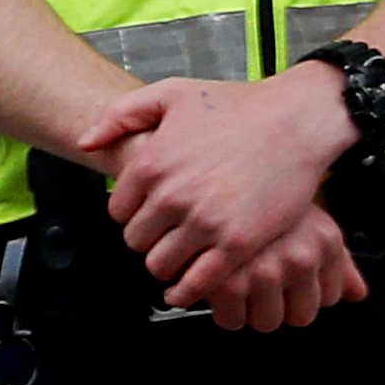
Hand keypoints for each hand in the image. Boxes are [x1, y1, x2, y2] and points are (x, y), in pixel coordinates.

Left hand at [94, 70, 357, 309]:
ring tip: (183, 257)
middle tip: (170, 236)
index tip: (152, 215)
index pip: (118, 212)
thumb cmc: (242, 105)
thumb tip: (86, 143)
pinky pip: (198, 281)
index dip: (134, 215)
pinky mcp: (237, 242)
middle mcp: (172, 195)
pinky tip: (188, 288)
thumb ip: (120, 115)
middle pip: (137, 242)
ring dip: (168, 265)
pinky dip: (188, 291)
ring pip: (161, 265)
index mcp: (151, 164)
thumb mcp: (172, 93)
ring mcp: (205, 221)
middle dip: (151, 240)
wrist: (298, 119)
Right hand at [188, 208, 369, 333]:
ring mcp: (266, 272)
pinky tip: (219, 290)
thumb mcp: (309, 221)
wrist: (217, 172)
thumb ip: (339, 261)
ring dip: (251, 311)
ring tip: (240, 284)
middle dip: (281, 305)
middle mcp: (302, 258)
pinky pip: (231, 321)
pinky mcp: (227, 284)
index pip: (330, 298)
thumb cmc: (260, 200)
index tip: (289, 283)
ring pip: (266, 323)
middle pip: (301, 317)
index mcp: (325, 243)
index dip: (306, 292)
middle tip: (260, 284)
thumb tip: (357, 294)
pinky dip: (224, 313)